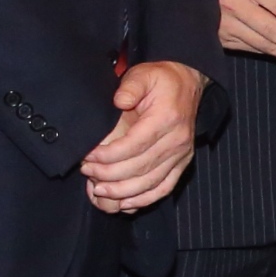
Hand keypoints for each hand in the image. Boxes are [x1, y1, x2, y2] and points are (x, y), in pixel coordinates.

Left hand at [81, 59, 205, 211]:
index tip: (88, 157)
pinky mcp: (182, 163)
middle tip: (87, 172)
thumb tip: (119, 101)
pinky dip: (144, 200)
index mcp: (166, 119)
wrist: (188, 83)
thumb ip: (130, 87)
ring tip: (99, 190)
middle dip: (109, 175)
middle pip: (140, 168)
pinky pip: (164, 188)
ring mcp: (181, 155)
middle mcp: (176, 141)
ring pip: (151, 183)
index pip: (134, 145)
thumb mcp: (143, 74)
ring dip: (122, 192)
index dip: (108, 156)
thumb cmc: (162, 80)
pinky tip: (125, 203)